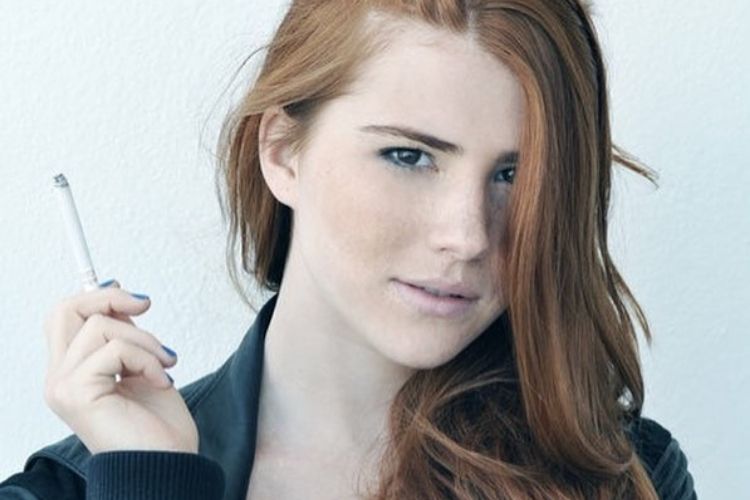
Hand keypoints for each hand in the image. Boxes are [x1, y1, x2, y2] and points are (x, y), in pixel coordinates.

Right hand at [42, 280, 198, 454]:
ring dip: (146, 340)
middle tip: (145, 305)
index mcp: (73, 373)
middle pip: (64, 311)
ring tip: (165, 365)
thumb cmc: (159, 427)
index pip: (64, 318)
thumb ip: (125, 339)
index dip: (96, 297)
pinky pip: (116, 349)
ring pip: (101, 327)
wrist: (168, 466)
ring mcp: (63, 386)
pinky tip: (161, 382)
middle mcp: (59, 379)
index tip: (134, 299)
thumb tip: (122, 300)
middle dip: (109, 297)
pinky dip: (148, 360)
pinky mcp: (75, 392)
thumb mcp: (142, 367)